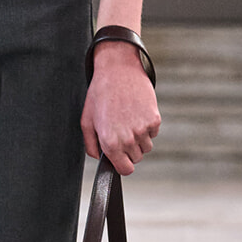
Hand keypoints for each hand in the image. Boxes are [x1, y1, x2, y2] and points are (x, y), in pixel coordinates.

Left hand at [81, 42, 159, 173]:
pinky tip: (136, 113)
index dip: (123, 165)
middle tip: (121, 132)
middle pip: (136, 158)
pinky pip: (153, 133)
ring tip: (128, 121)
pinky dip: (147, 127)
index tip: (121, 159)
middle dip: (129, 150)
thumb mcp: (87, 121)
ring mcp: (143, 130)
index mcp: (110, 142)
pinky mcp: (154, 119)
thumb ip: (91, 145)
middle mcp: (127, 139)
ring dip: (139, 139)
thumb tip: (98, 157)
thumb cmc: (100, 94)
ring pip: (146, 147)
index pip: (125, 169)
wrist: (118, 71)